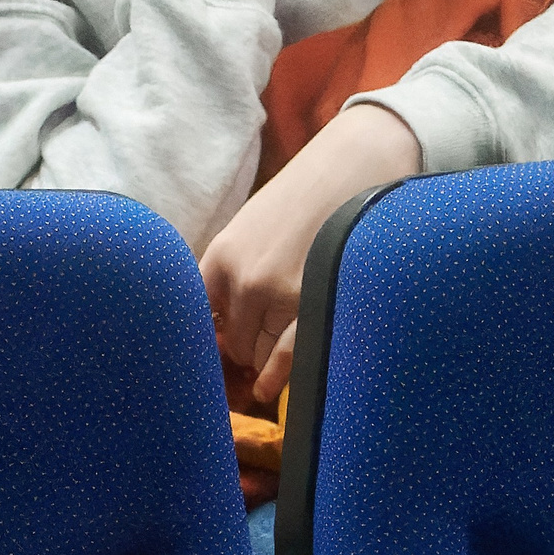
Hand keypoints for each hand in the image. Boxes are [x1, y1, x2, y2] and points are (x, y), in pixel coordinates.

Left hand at [200, 103, 420, 400]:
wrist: (354, 165)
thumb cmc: (302, 197)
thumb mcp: (250, 227)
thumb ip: (232, 269)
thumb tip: (216, 322)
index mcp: (221, 254)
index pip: (198, 314)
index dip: (206, 337)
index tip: (211, 352)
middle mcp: (244, 278)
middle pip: (232, 340)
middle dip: (241, 349)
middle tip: (250, 354)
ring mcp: (279, 295)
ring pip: (259, 351)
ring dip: (263, 359)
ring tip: (266, 366)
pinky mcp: (315, 305)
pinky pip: (288, 357)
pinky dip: (277, 376)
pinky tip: (268, 389)